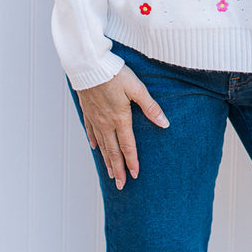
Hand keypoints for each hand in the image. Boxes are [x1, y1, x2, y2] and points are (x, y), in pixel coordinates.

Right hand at [76, 65, 168, 189]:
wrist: (89, 66)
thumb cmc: (114, 74)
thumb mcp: (137, 88)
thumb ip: (150, 107)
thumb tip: (164, 123)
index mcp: (120, 118)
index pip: (127, 146)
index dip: (131, 162)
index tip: (134, 176)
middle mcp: (106, 122)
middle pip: (113, 151)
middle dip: (117, 169)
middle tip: (120, 185)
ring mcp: (95, 118)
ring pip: (101, 144)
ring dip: (106, 160)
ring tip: (109, 173)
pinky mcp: (87, 111)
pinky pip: (90, 130)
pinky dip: (94, 141)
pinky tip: (95, 147)